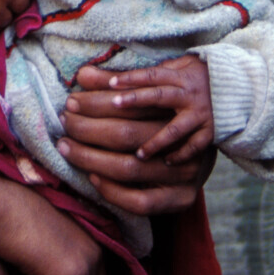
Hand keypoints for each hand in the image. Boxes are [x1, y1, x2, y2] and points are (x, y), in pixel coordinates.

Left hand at [58, 62, 215, 214]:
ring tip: (67, 147)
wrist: (209, 153)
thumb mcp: (149, 97)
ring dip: (91, 158)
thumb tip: (83, 74)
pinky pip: (143, 201)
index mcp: (179, 112)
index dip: (97, 101)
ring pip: (131, 168)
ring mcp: (186, 172)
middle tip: (64, 122)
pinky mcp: (183, 198)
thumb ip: (115, 87)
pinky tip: (93, 177)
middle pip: (127, 133)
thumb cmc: (169, 118)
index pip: (130, 104)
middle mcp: (184, 142)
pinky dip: (114, 191)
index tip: (72, 101)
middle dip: (88, 127)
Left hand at [106, 56, 213, 163]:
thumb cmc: (204, 75)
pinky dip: (181, 154)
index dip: (132, 78)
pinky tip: (166, 162)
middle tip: (114, 104)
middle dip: (135, 99)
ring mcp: (201, 114)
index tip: (111, 83)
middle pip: (158, 96)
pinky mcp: (212, 131)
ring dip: (156, 142)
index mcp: (181, 76)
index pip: (152, 75)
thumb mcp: (184, 65)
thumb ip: (159, 70)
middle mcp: (189, 95)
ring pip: (176, 129)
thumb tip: (123, 74)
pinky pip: (195, 146)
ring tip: (139, 154)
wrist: (242, 88)